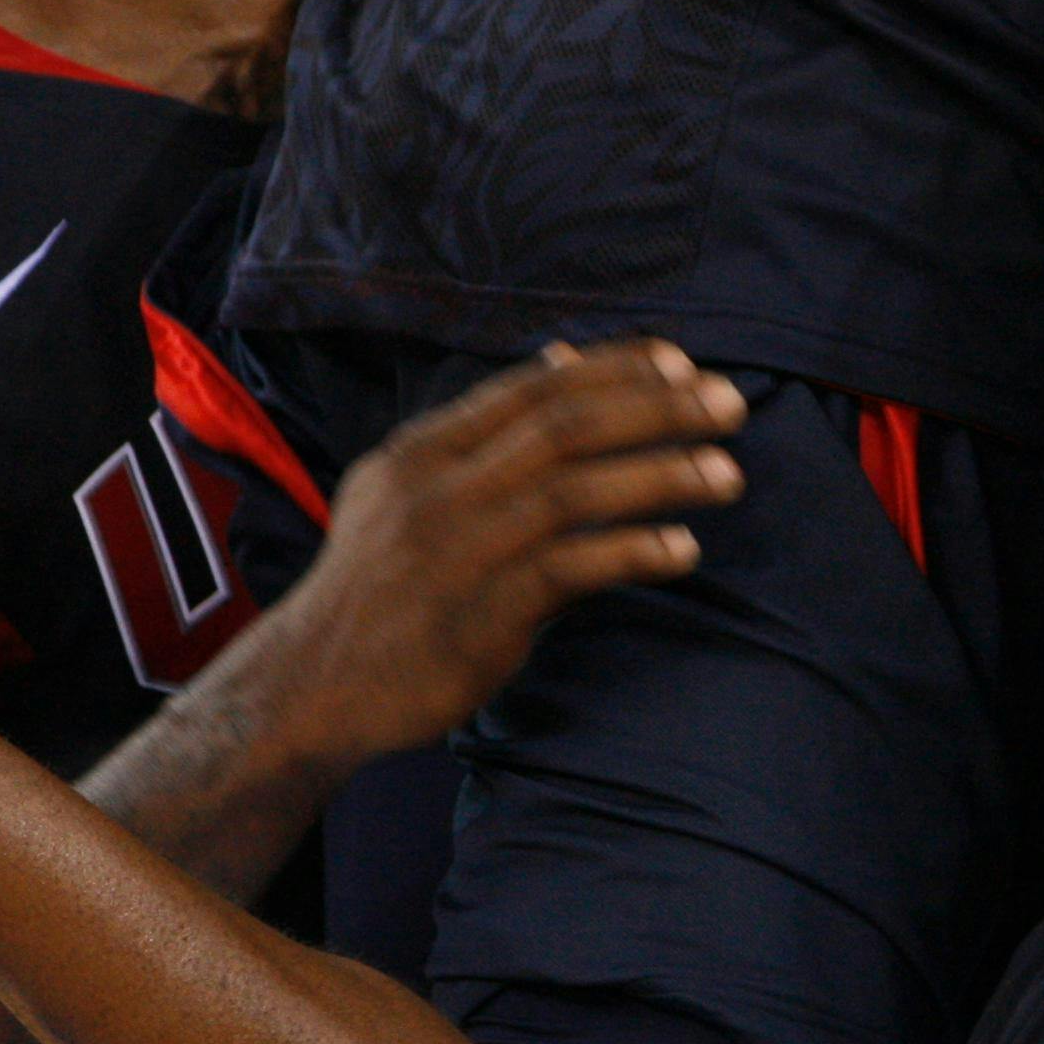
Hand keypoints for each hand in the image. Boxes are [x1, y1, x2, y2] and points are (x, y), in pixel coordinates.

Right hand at [225, 348, 745, 776]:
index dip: (615, 369)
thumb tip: (567, 357)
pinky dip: (632, 553)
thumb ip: (494, 434)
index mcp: (421, 450)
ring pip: (572, 492)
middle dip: (657, 409)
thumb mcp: (416, 491)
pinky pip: (569, 570)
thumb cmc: (384, 583)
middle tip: (732, 405)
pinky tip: (683, 549)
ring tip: (729, 474)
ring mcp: (452, 551)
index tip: (684, 362)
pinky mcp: (474, 615)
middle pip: (563, 428)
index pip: (533, 388)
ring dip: (660, 477)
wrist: (310, 687)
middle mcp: (433, 489)